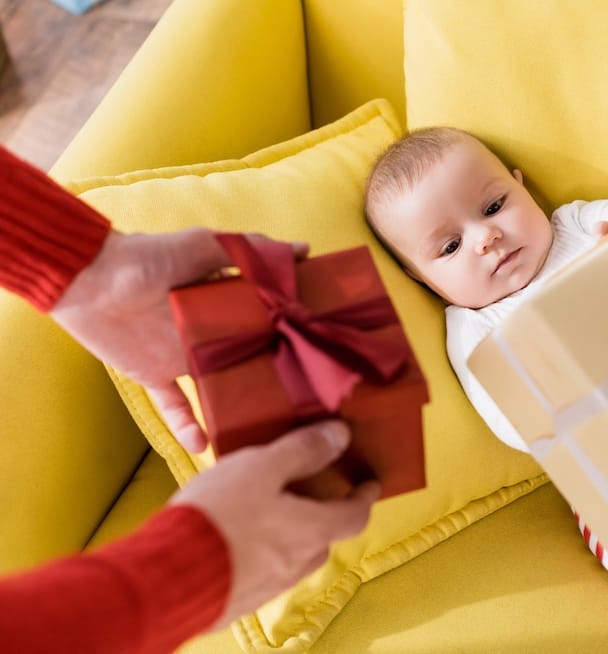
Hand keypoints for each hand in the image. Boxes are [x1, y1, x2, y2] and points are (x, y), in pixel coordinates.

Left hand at [49, 228, 307, 451]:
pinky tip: (204, 443)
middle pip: (249, 359)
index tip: (321, 349)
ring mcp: (184, 356)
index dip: (291, 333)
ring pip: (220, 387)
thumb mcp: (206, 246)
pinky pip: (176, 406)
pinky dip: (187, 426)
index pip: (267, 320)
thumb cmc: (149, 255)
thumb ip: (251, 250)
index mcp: (225, 301)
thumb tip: (302, 249)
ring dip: (239, 406)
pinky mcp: (156, 376)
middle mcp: (210, 331)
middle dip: (274, 378)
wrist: (91, 279)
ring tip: (266, 427)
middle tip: (306, 399)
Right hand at [169, 420, 380, 627]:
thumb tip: (340, 436)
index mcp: (311, 531)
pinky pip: (258, 574)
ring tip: (266, 512)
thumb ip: (302, 450)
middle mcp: (296, 565)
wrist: (164, 577)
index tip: (369, 484)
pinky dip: (258, 554)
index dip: (364, 497)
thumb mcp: (260, 467)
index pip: (355, 516)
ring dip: (288, 535)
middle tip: (311, 492)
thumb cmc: (217, 516)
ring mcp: (266, 587)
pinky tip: (234, 540)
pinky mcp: (235, 602)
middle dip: (322, 515)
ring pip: (290, 557)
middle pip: (323, 538)